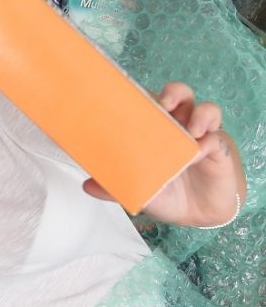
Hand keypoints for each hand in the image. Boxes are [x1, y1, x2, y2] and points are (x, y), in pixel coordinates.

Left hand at [83, 82, 245, 226]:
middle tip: (164, 104)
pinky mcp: (218, 149)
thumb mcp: (137, 189)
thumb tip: (87, 184)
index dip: (144, 94)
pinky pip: (216, 139)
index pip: (150, 102)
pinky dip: (208, 142)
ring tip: (191, 129)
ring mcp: (201, 135)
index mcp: (156, 128)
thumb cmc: (166, 191)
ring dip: (199, 114)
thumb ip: (113, 186)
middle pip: (180, 95)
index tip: (133, 94)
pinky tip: (197, 154)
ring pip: (206, 110)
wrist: (196, 213)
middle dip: (173, 93)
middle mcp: (179, 125)